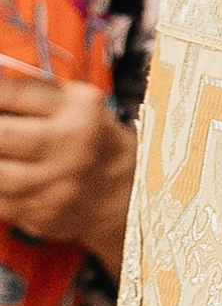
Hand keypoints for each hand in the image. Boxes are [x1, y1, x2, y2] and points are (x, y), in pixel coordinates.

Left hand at [0, 68, 135, 266]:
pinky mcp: (41, 213)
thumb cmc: (92, 141)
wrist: (125, 193)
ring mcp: (55, 183)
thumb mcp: (77, 104)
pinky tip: (3, 175)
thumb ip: (32, 94)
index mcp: (80, 108)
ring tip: (1, 152)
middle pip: (1, 134)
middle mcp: (70, 145)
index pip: (13, 92)